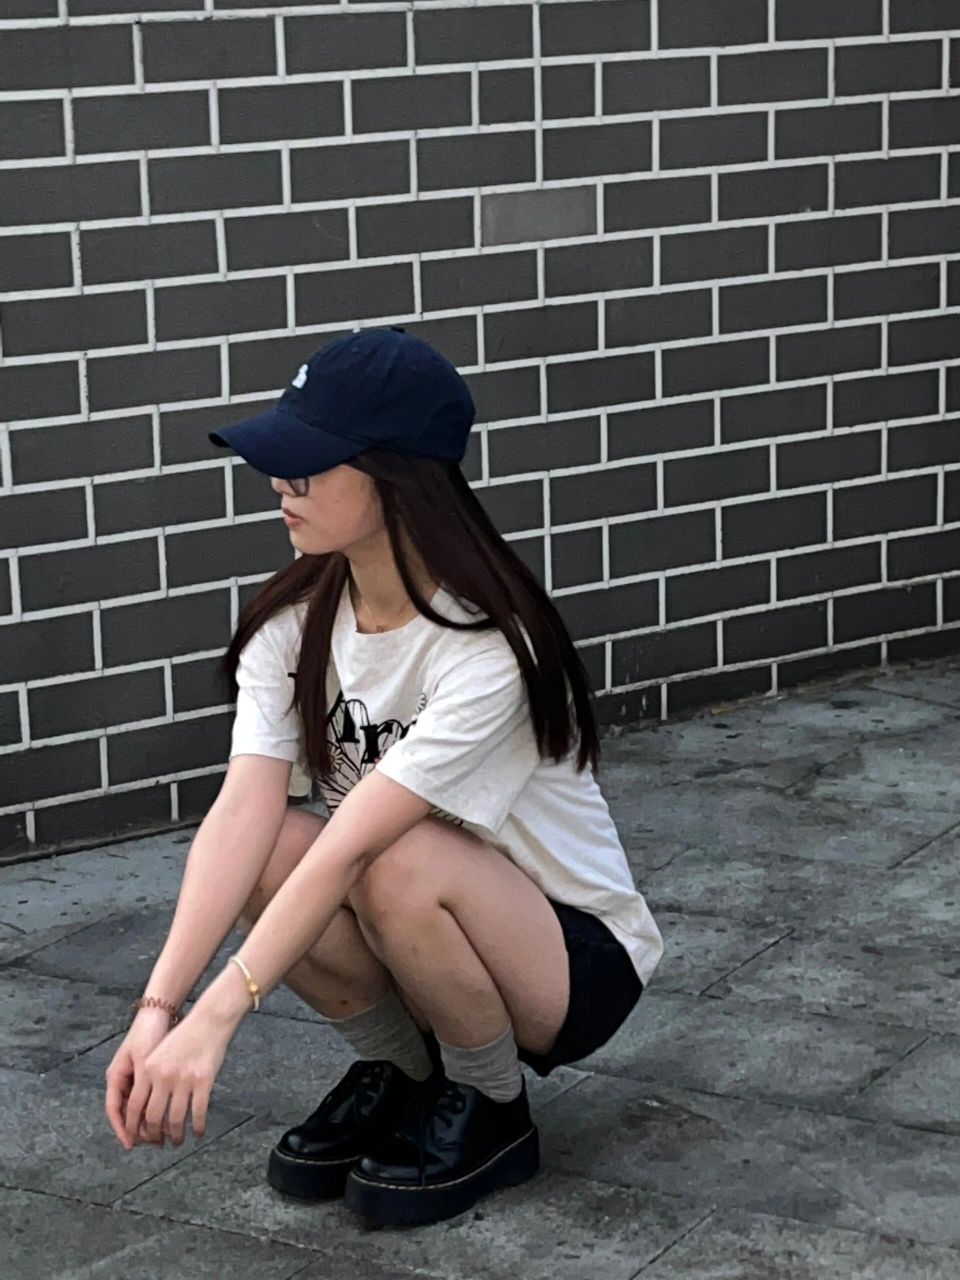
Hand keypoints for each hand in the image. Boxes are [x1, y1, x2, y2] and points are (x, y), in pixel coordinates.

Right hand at [104, 1007, 175, 1149]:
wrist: (159, 1013)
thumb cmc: (149, 1034)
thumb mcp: (144, 1062)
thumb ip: (143, 1086)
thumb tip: (147, 1115)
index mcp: (115, 1077)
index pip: (114, 1111)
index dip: (122, 1129)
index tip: (131, 1144)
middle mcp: (122, 1080)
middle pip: (127, 1112)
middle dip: (139, 1130)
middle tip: (154, 1142)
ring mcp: (134, 1077)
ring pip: (139, 1107)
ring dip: (149, 1121)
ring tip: (164, 1134)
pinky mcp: (147, 1075)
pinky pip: (149, 1098)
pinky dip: (157, 1108)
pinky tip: (170, 1117)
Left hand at [119, 1003, 234, 1147]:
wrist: (209, 1020)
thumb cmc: (185, 1036)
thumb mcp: (160, 1053)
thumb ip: (151, 1076)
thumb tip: (146, 1108)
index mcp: (149, 1068)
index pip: (134, 1105)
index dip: (132, 1126)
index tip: (135, 1138)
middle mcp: (163, 1076)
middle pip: (153, 1117)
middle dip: (155, 1135)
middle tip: (159, 1142)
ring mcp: (184, 1079)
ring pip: (176, 1119)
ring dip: (177, 1135)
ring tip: (178, 1140)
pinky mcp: (203, 1081)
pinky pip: (199, 1113)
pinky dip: (198, 1126)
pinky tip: (199, 1132)